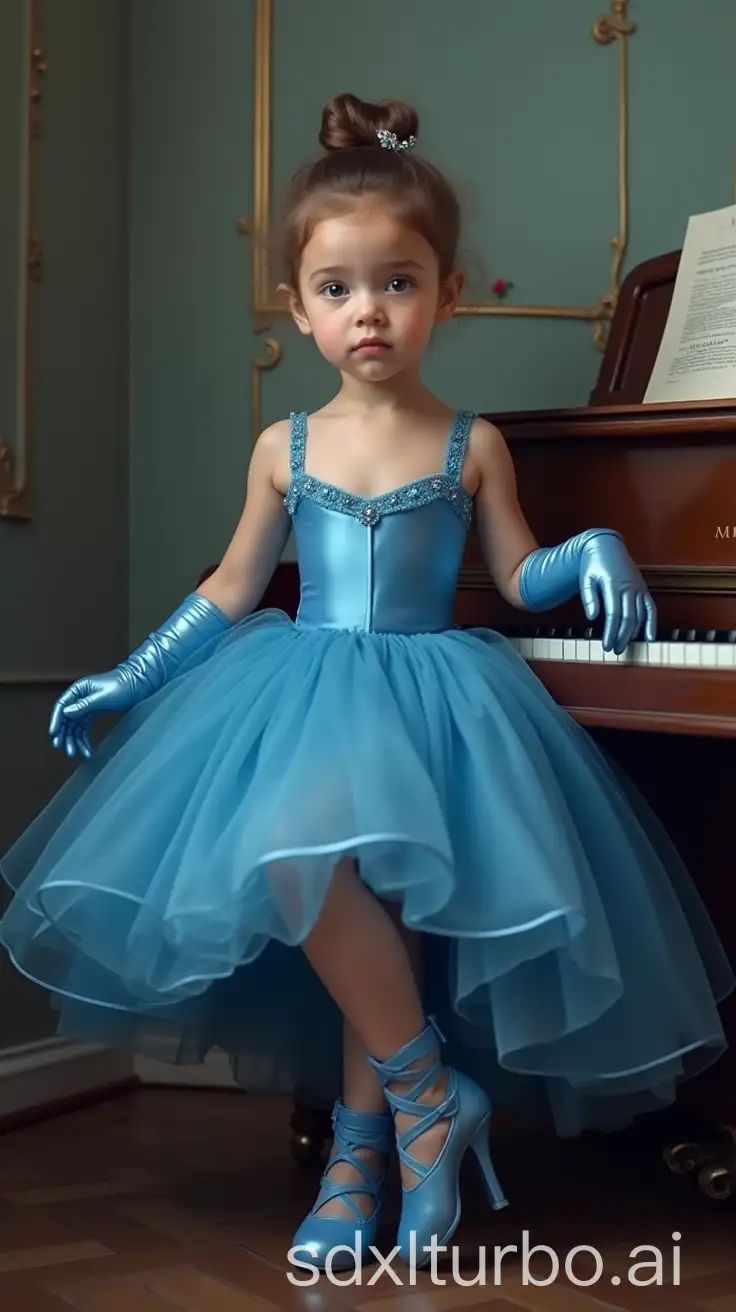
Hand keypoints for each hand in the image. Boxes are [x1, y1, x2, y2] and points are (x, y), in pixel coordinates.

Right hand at [49, 669, 140, 758]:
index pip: (62, 705)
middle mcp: (79, 697)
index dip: (56, 721)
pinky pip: (84, 729)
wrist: (139, 684)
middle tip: (67, 750)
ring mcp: (86, 706)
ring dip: (75, 741)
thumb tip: (66, 712)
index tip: (54, 734)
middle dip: (66, 735)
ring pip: (75, 727)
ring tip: (77, 754)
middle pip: (67, 719)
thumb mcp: (103, 697)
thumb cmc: (122, 686)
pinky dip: (84, 739)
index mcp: (79, 689)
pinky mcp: (93, 713)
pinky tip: (87, 750)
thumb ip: (84, 705)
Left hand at [579, 533, 656, 653]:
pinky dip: (652, 622)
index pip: (613, 614)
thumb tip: (592, 617)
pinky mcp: (643, 588)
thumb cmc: (593, 563)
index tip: (606, 645)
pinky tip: (649, 637)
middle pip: (628, 618)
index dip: (611, 632)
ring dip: (633, 633)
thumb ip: (588, 598)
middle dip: (621, 636)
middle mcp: (629, 587)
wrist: (606, 545)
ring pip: (639, 615)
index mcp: (613, 584)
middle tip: (614, 650)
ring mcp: (638, 587)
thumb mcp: (585, 578)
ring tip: (624, 646)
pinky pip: (651, 608)